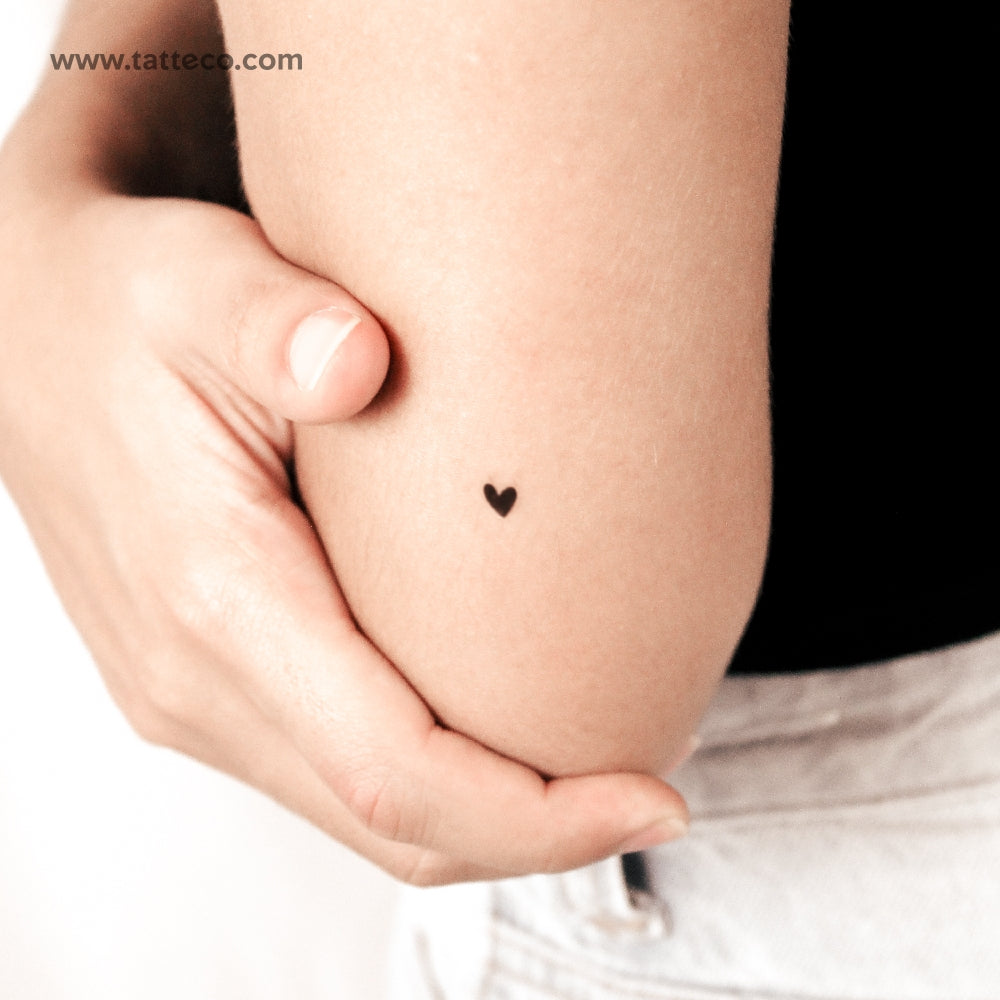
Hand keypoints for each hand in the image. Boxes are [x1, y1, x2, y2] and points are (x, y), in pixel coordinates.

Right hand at [0, 6, 688, 884]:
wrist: (33, 328)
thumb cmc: (118, 304)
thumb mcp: (193, 280)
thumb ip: (273, 321)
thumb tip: (357, 359)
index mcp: (212, 598)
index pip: (396, 771)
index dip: (537, 813)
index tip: (652, 798)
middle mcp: (192, 677)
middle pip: (392, 824)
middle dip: (537, 833)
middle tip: (651, 793)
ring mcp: (189, 692)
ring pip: (365, 815)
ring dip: (489, 815)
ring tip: (595, 770)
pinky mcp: (201, 679)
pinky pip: (333, 775)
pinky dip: (432, 782)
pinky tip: (495, 732)